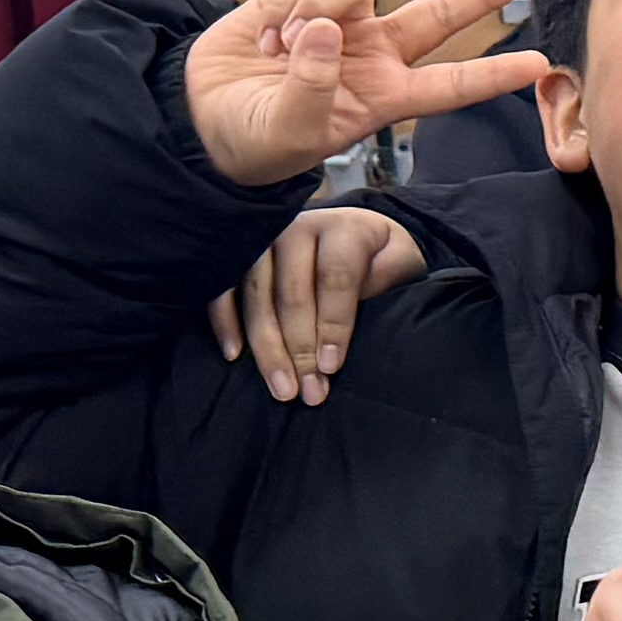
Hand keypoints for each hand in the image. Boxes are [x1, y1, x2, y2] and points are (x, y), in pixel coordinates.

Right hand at [179, 0, 542, 185]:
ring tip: (285, 45)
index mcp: (382, 97)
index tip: (537, 64)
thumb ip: (310, 86)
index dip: (490, 75)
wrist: (204, 120)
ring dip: (317, 5)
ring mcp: (337, 23)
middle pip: (435, 15)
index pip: (448, 85)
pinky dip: (282, 4)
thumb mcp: (287, 132)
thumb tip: (325, 28)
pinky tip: (266, 37)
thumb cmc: (254, 140)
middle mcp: (370, 54)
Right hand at [207, 204, 416, 402]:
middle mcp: (299, 228)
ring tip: (281, 388)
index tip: (331, 367)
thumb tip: (366, 320)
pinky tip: (234, 355)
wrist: (350, 232)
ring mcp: (264, 239)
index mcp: (344, 229)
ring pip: (257, 294)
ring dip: (266, 347)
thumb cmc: (377, 259)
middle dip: (300, 349)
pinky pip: (223, 287)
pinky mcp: (237, 253)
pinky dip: (225, 321)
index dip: (334, 324)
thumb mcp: (398, 265)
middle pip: (293, 293)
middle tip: (307, 393)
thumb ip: (389, 286)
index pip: (335, 276)